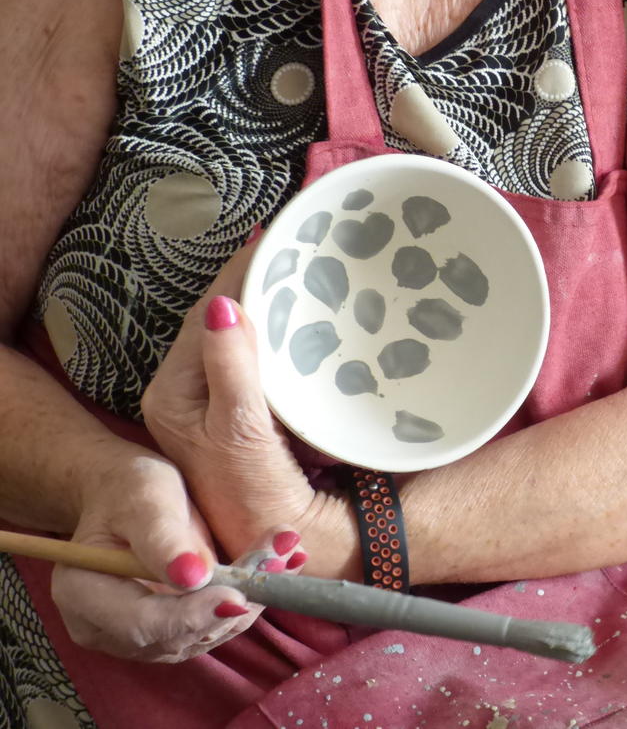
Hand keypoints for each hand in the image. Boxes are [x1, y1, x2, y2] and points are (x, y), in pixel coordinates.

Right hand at [50, 448, 307, 661]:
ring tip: (287, 554)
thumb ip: (163, 537)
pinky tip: (282, 564)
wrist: (129, 495)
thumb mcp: (144, 497)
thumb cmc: (129, 488)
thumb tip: (193, 577)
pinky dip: (253, 597)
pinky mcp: (174, 631)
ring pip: (207, 633)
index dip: (192, 614)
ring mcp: (142, 636)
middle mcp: (107, 628)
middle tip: (280, 559)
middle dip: (237, 600)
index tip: (238, 595)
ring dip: (254, 598)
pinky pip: (218, 624)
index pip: (140, 624)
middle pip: (179, 635)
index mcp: (82, 595)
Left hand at [141, 246, 319, 558]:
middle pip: (220, 318)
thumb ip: (232, 368)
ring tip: (295, 267)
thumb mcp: (240, 431)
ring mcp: (215, 399)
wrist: (286, 540)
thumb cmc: (259, 495)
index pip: (206, 315)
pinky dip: (278, 330)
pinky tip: (300, 314)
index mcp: (174, 392)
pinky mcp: (242, 407)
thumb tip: (224, 307)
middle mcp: (187, 391)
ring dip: (266, 302)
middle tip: (288, 245)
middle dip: (253, 281)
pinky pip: (258, 353)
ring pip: (240, 332)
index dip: (238, 274)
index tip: (271, 238)